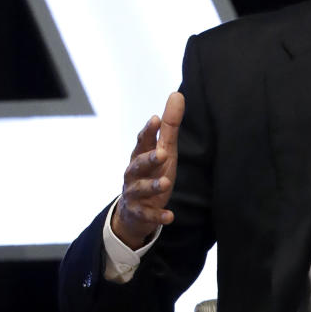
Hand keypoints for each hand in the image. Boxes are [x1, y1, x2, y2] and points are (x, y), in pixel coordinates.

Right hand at [111, 92, 184, 249]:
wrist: (133, 211)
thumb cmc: (152, 173)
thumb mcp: (164, 150)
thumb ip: (170, 126)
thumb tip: (177, 94)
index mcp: (141, 156)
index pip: (143, 142)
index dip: (148, 131)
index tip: (155, 119)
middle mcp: (134, 174)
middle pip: (137, 164)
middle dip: (148, 159)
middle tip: (162, 154)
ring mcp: (135, 194)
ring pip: (140, 189)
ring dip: (152, 186)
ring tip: (165, 184)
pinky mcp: (140, 213)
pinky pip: (148, 215)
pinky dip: (158, 216)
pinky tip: (170, 216)